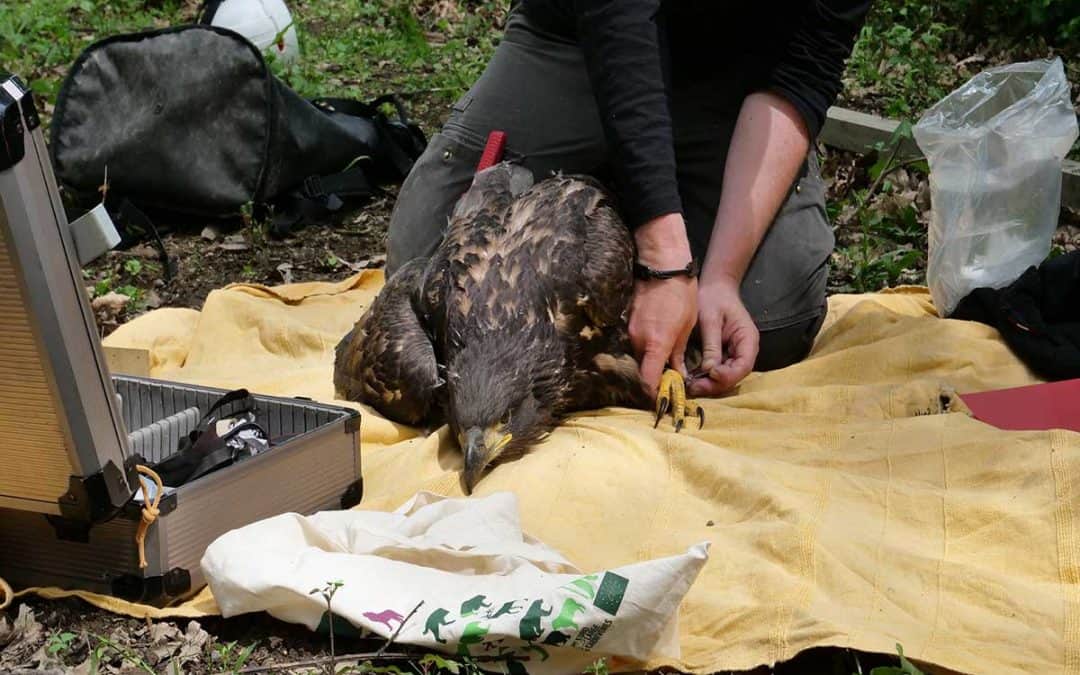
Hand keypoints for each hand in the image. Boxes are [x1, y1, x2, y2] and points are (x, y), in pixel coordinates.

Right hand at [629, 213, 697, 398]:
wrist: (662, 265)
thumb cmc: (680, 294)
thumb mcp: (687, 327)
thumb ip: (678, 354)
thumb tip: (677, 375)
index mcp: (655, 343)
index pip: (647, 380)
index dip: (652, 394)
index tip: (660, 401)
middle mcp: (637, 340)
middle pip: (641, 370)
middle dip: (652, 379)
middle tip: (667, 383)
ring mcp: (629, 330)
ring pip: (637, 356)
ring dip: (649, 362)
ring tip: (663, 363)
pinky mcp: (626, 321)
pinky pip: (634, 342)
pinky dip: (644, 348)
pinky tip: (655, 344)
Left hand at [688, 275, 758, 395]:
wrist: (714, 288)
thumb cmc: (713, 298)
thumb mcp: (710, 319)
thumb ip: (711, 345)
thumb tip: (708, 370)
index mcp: (747, 339)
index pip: (743, 365)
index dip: (727, 375)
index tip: (709, 373)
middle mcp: (745, 350)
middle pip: (735, 376)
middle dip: (715, 384)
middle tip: (693, 387)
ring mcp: (735, 354)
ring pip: (726, 378)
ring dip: (710, 385)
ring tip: (690, 387)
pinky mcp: (724, 356)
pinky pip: (718, 372)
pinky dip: (707, 378)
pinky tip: (692, 380)